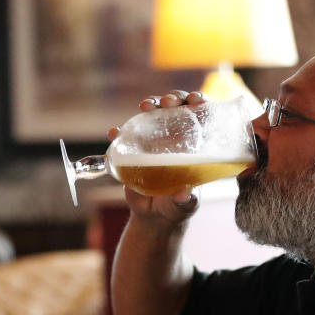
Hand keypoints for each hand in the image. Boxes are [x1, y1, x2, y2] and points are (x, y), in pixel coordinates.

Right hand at [107, 90, 206, 224]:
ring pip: (152, 114)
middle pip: (175, 108)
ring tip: (146, 106)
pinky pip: (125, 137)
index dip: (199, 101)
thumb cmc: (177, 206)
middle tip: (168, 102)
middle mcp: (175, 137)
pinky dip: (118, 132)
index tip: (196, 100)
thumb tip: (183, 194)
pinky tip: (114, 132)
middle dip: (173, 98)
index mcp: (194, 144)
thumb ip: (187, 199)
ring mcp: (153, 141)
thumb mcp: (186, 204)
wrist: (154, 216)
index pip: (200, 115)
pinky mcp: (134, 151)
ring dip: (150, 105)